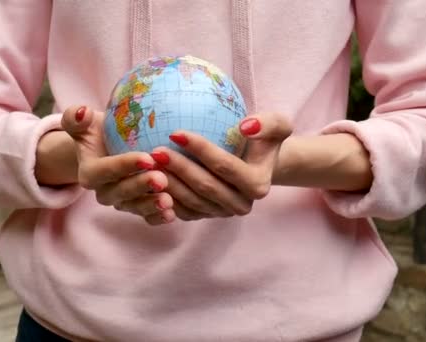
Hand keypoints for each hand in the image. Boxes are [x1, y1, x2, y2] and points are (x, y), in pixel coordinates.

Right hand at [60, 105, 176, 224]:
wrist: (110, 148)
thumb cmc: (100, 131)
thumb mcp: (84, 122)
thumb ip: (76, 118)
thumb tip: (82, 112)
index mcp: (90, 173)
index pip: (106, 170)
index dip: (125, 166)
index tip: (147, 158)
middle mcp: (104, 191)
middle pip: (121, 192)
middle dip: (141, 187)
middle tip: (162, 179)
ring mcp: (122, 202)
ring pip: (135, 207)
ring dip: (151, 205)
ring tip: (168, 201)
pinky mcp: (137, 208)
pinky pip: (146, 217)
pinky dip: (158, 217)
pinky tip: (172, 214)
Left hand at [150, 113, 292, 219]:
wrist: (256, 163)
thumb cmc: (263, 139)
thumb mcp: (277, 125)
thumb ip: (269, 123)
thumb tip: (245, 126)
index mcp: (257, 185)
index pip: (224, 166)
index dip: (200, 149)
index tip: (175, 131)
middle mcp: (241, 205)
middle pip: (204, 187)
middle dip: (178, 168)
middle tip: (155, 150)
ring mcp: (221, 214)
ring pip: (190, 201)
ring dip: (167, 183)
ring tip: (148, 163)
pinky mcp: (205, 217)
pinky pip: (181, 210)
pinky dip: (164, 197)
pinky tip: (148, 178)